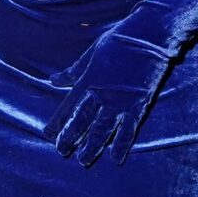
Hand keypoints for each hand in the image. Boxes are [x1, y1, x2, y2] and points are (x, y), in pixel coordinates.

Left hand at [43, 30, 176, 166]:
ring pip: (102, 129)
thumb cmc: (119, 40)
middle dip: (71, 138)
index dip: (58, 122)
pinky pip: (129, 128)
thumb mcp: (91, 52)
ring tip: (83, 160)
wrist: (149, 36)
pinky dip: (122, 144)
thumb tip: (53, 81)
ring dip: (92, 146)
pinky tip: (116, 158)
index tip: (48, 134)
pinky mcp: (139, 104)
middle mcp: (102, 94)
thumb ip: (73, 71)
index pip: (69, 106)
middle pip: (82, 121)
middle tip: (62, 152)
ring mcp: (120, 101)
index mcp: (88, 80)